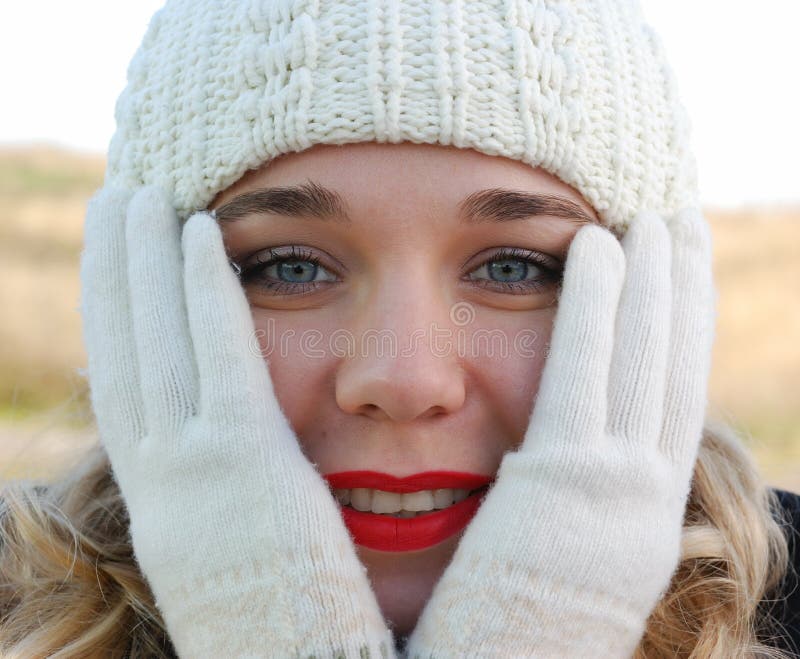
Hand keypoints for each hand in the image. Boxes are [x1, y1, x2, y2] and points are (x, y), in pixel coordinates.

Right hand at [80, 186, 395, 657]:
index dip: (114, 317)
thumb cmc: (291, 625)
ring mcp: (193, 471)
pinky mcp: (245, 467)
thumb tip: (248, 451)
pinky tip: (202, 228)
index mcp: (165, 498)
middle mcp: (161, 478)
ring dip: (141, 259)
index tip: (118, 262)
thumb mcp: (244, 546)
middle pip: (123, 348)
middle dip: (111, 270)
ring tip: (139, 192)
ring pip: (151, 340)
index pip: (127, 387)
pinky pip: (219, 355)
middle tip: (113, 201)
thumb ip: (239, 491)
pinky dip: (203, 289)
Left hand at [404, 209, 715, 657]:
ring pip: (647, 355)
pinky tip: (592, 240)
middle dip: (682, 288)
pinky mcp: (566, 482)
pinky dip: (595, 301)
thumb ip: (558, 505)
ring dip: (653, 278)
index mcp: (638, 516)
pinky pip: (584, 367)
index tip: (674, 274)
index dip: (680, 330)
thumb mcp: (552, 559)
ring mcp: (616, 488)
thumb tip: (535, 460)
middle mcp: (645, 498)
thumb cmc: (505, 638)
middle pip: (675, 366)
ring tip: (654, 213)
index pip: (669, 400)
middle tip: (680, 221)